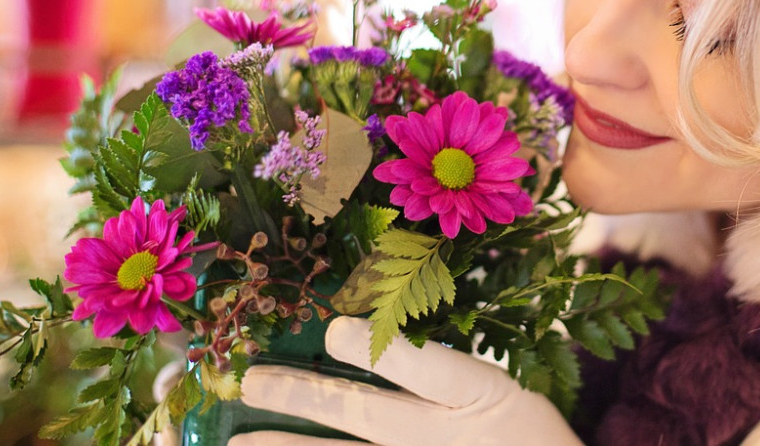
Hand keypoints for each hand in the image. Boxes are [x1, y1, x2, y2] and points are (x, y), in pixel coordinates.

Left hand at [227, 317, 582, 445]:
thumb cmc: (518, 432)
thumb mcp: (496, 387)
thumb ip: (438, 364)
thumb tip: (354, 326)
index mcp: (477, 395)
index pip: (432, 371)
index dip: (387, 351)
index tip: (336, 330)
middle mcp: (441, 436)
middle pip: (368, 414)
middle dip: (307, 396)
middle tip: (254, 381)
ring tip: (241, 440)